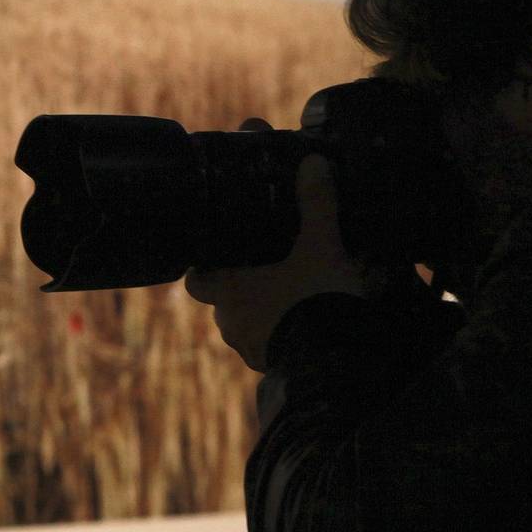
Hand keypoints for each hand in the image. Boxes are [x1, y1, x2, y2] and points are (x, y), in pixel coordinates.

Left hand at [184, 119, 368, 371]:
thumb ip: (316, 205)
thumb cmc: (316, 300)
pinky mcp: (273, 368)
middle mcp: (231, 323)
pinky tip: (310, 325)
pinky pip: (272, 346)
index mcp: (230, 291)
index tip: (217, 257)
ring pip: (249, 325)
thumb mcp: (321, 246)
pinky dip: (285, 335)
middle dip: (246, 288)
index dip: (204, 269)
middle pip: (225, 301)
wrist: (335, 364)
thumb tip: (312, 163)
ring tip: (298, 297)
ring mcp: (250, 349)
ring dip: (267, 312)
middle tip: (272, 270)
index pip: (197, 280)